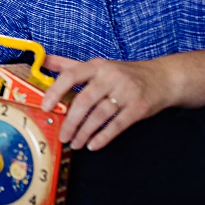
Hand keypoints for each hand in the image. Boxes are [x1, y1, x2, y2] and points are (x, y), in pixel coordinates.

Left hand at [41, 54, 168, 151]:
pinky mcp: (138, 107)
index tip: (45, 106)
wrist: (162, 78)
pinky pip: (117, 125)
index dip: (56, 91)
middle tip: (63, 135)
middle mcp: (111, 76)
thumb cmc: (125, 74)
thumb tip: (43, 60)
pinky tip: (93, 144)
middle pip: (85, 100)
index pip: (72, 75)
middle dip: (70, 121)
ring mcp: (126, 91)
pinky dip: (103, 137)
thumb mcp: (99, 65)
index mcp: (98, 66)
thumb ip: (70, 65)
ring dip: (84, 132)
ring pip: (99, 115)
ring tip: (76, 143)